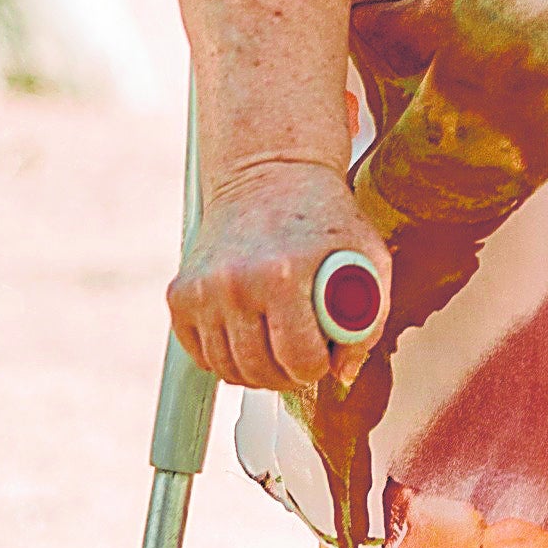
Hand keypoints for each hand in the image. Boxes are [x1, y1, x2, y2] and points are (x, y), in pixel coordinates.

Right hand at [170, 154, 391, 394]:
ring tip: (277, 341)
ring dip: (256, 369)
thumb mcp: (367, 256)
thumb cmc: (324, 216)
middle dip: (289, 373)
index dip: (318, 366)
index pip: (300, 361)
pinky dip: (225, 355)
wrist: (269, 172)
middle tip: (302, 352)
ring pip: (229, 370)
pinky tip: (249, 331)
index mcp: (284, 273)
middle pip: (262, 372)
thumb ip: (368, 320)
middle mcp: (235, 282)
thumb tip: (342, 374)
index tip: (323, 352)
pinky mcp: (179, 295)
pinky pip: (201, 355)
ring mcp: (201, 289)